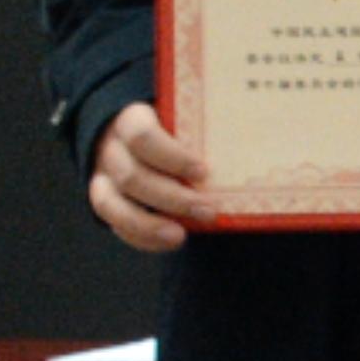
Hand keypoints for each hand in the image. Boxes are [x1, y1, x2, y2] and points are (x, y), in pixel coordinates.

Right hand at [89, 101, 211, 254]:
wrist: (135, 135)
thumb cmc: (174, 128)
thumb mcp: (186, 120)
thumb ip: (205, 130)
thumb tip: (257, 141)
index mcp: (132, 120)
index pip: (142, 136)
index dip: (172, 157)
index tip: (204, 172)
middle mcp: (111, 148)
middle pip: (132, 176)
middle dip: (172, 198)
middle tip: (208, 210)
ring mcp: (102, 175)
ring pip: (112, 204)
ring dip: (150, 224)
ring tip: (181, 235)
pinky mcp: (103, 199)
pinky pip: (114, 223)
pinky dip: (141, 236)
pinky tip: (171, 240)